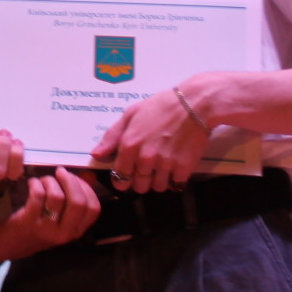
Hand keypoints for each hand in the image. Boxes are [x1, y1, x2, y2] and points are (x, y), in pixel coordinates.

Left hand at [0, 167, 100, 262]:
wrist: (6, 245)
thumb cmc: (35, 228)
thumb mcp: (58, 217)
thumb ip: (74, 197)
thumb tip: (89, 175)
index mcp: (75, 231)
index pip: (94, 209)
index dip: (86, 189)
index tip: (74, 179)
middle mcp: (64, 233)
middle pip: (79, 202)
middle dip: (70, 181)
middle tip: (60, 172)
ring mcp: (46, 229)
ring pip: (57, 196)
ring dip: (49, 181)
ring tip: (42, 180)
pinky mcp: (28, 222)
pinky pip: (38, 196)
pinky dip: (36, 184)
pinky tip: (31, 184)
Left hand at [90, 86, 212, 193]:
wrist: (195, 104)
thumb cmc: (161, 106)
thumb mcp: (131, 114)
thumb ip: (112, 136)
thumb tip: (96, 155)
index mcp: (130, 145)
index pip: (119, 178)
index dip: (123, 179)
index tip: (129, 175)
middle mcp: (145, 158)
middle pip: (139, 187)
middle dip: (142, 180)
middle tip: (149, 167)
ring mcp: (165, 165)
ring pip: (157, 188)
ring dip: (159, 181)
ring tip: (164, 165)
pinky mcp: (184, 168)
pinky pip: (174, 185)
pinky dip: (175, 179)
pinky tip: (176, 165)